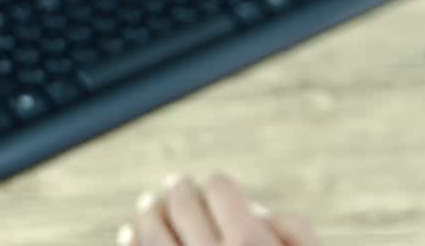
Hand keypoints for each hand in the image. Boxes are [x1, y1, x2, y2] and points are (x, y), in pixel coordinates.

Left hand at [117, 172, 319, 245]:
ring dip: (150, 213)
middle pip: (183, 203)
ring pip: (152, 231)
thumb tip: (260, 209)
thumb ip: (294, 233)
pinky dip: (131, 242)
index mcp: (249, 243)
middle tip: (175, 185)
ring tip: (149, 205)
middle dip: (180, 191)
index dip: (219, 185)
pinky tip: (130, 235)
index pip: (220, 188)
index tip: (216, 188)